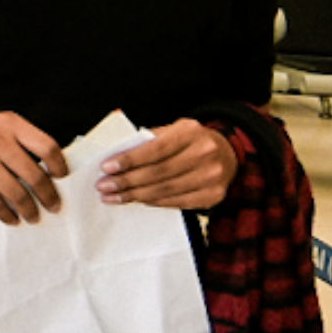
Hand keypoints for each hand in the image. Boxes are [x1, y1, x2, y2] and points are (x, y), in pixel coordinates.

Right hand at [0, 110, 67, 224]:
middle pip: (34, 174)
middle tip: (54, 206)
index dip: (59, 165)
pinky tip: (12, 218)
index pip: (46, 146)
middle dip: (48, 196)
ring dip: (29, 209)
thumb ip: (18, 141)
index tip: (62, 178)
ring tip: (33, 216)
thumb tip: (46, 171)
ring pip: (16, 192)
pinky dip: (6, 214)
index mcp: (9, 124)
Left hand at [96, 119, 239, 209]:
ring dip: (135, 196)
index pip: (155, 149)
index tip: (106, 167)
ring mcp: (212, 177)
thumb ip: (149, 141)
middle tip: (103, 186)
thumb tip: (116, 158)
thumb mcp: (173, 130)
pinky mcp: (213, 196)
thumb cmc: (191, 141)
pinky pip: (176, 202)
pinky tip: (137, 200)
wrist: (228, 153)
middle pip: (158, 173)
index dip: (129, 160)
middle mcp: (204, 153)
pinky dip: (153, 202)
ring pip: (165, 191)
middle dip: (127, 181)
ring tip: (113, 197)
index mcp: (190, 132)